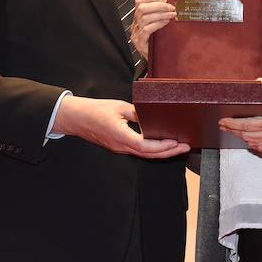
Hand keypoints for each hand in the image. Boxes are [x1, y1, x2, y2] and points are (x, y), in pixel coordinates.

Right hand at [55, 95, 188, 158]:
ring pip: (145, 155)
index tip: (176, 141)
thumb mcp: (118, 107)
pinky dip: (153, 150)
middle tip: (186, 146)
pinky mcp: (119, 146)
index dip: (162, 146)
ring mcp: (120, 148)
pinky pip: (139, 151)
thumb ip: (137, 112)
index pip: (145, 147)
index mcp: (120, 136)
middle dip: (169, 152)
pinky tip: (162, 145)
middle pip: (149, 155)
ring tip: (179, 147)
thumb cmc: (94, 111)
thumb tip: (153, 114)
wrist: (75, 118)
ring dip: (163, 152)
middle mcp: (121, 146)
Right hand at [130, 0, 174, 58]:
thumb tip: (172, 5)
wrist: (157, 62)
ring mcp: (136, 34)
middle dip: (158, 5)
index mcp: (138, 18)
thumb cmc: (159, 43)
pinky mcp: (140, 43)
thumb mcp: (159, 26)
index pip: (139, 1)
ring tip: (171, 15)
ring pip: (144, 17)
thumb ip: (161, 15)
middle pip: (141, 8)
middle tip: (171, 7)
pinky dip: (157, 24)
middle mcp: (135, 25)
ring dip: (161, 14)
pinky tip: (166, 23)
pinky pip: (146, 30)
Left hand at [218, 79, 261, 157]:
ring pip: (251, 142)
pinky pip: (257, 147)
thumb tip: (257, 82)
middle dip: (233, 129)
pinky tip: (243, 135)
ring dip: (239, 136)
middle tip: (223, 125)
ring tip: (231, 129)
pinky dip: (249, 141)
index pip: (248, 125)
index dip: (233, 123)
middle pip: (247, 135)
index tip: (223, 120)